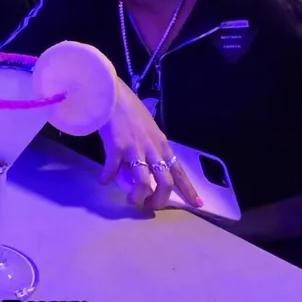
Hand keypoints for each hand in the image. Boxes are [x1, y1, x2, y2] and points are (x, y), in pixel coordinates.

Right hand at [98, 80, 201, 210]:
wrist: (113, 94)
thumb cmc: (131, 110)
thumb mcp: (149, 130)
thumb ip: (151, 148)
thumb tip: (147, 168)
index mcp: (162, 145)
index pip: (180, 172)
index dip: (189, 190)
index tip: (197, 205)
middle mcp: (153, 149)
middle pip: (165, 183)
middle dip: (159, 200)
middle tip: (149, 206)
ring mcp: (135, 149)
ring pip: (143, 182)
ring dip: (137, 196)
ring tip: (130, 199)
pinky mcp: (117, 148)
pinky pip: (113, 171)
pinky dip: (108, 178)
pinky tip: (103, 180)